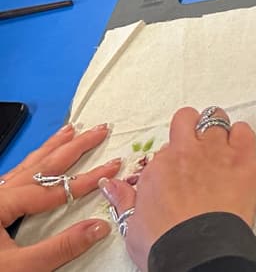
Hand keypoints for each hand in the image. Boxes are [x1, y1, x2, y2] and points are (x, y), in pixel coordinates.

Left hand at [0, 123, 119, 270]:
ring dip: (50, 150)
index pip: (51, 189)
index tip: (112, 166)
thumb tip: (98, 227)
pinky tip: (35, 163)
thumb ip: (59, 248)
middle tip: (98, 129)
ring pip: (23, 169)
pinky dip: (31, 167)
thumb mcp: (18, 269)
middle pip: (38, 166)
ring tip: (70, 131)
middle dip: (71, 147)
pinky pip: (11, 179)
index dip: (84, 179)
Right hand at [100, 106, 255, 271]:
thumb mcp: (133, 223)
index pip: (166, 146)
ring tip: (220, 146)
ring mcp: (217, 152)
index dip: (173, 157)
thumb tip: (111, 186)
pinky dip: (242, 136)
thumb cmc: (167, 242)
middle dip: (191, 128)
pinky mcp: (243, 159)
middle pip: (188, 118)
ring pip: (217, 119)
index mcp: (160, 166)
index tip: (178, 168)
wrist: (197, 252)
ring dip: (217, 130)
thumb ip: (124, 199)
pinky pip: (244, 131)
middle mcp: (187, 152)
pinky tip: (239, 150)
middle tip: (196, 145)